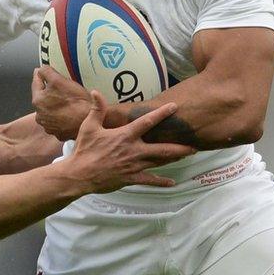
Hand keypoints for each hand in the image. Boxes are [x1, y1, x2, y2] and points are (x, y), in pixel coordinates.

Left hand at [31, 66, 92, 140]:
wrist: (90, 119)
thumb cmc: (76, 101)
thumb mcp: (59, 80)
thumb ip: (46, 72)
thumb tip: (40, 70)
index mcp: (38, 102)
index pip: (36, 84)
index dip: (40, 76)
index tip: (41, 72)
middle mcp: (40, 116)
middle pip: (43, 98)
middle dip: (49, 92)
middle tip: (59, 87)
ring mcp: (50, 126)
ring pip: (50, 110)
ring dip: (55, 105)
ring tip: (67, 100)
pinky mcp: (59, 133)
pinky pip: (58, 120)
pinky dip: (62, 115)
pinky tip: (70, 111)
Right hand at [64, 90, 194, 192]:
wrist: (79, 175)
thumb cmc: (84, 150)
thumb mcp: (88, 127)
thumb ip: (96, 109)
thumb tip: (96, 91)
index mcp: (125, 136)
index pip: (147, 122)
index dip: (162, 113)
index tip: (175, 106)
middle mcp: (134, 151)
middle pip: (162, 148)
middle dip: (179, 146)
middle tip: (194, 143)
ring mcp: (134, 166)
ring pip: (160, 162)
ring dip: (175, 158)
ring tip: (188, 154)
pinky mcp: (131, 178)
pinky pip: (150, 180)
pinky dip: (161, 182)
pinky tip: (172, 183)